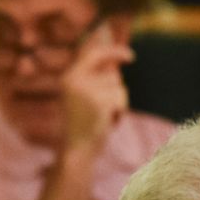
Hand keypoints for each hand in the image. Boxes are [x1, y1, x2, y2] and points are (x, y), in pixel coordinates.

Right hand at [60, 24, 132, 151]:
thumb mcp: (81, 97)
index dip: (113, 51)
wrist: (76, 148)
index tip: (131, 56)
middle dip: (116, 91)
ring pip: (119, 88)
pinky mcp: (100, 102)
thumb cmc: (81, 124)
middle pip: (112, 75)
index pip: (93, 54)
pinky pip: (121, 99)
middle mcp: (75, 81)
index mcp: (68, 77)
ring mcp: (87, 91)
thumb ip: (94, 78)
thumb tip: (116, 63)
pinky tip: (108, 121)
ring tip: (103, 116)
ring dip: (117, 102)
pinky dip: (120, 111)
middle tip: (105, 108)